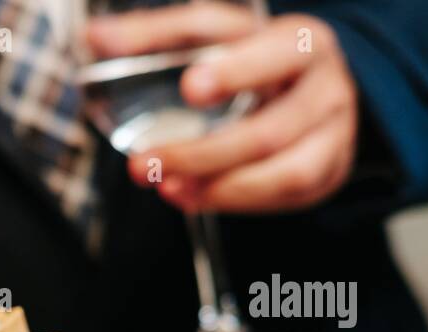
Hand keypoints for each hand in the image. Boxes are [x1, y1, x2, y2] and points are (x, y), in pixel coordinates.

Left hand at [88, 4, 358, 212]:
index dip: (234, 71)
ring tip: (165, 186)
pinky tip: (190, 196)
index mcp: (299, 41)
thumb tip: (95, 36)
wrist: (312, 89)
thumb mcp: (213, 38)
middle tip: (144, 163)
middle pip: (267, 130)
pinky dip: (232, 200)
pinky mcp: (325, 169)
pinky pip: (281, 194)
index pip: (273, 53)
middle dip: (201, 153)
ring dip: (216, 186)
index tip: (190, 87)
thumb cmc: (254, 60)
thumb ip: (155, 37)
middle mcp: (324, 86)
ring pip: (281, 172)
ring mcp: (332, 133)